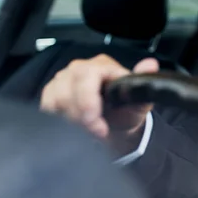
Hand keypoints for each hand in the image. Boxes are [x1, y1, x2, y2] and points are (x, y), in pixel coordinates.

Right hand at [40, 54, 158, 151]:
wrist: (115, 126)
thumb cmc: (126, 110)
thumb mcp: (140, 99)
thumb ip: (144, 82)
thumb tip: (151, 64)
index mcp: (101, 65)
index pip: (88, 76)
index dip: (89, 102)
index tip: (98, 126)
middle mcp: (78, 68)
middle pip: (68, 91)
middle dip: (82, 118)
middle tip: (98, 132)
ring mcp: (61, 80)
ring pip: (55, 102)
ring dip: (73, 122)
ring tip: (90, 130)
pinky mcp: (49, 94)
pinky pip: (46, 109)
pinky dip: (60, 121)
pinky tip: (75, 127)